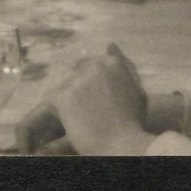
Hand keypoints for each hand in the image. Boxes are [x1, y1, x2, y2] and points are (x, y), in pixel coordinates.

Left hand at [20, 44, 154, 155]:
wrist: (122, 145)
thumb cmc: (133, 122)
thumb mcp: (137, 92)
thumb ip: (124, 67)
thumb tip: (111, 46)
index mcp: (112, 63)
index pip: (95, 63)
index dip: (94, 81)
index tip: (96, 96)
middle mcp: (93, 66)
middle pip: (78, 72)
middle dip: (81, 87)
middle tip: (87, 108)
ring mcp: (76, 81)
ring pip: (66, 85)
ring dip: (70, 97)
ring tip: (80, 116)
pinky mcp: (62, 96)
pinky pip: (52, 98)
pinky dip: (58, 109)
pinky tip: (69, 120)